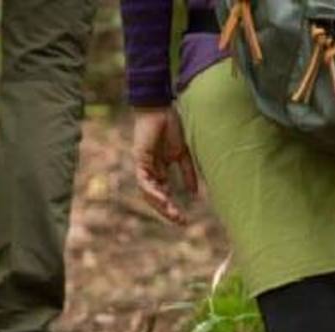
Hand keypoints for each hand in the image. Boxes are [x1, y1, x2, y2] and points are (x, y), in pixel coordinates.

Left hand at [132, 106, 197, 224]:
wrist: (162, 107)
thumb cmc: (171, 126)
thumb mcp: (183, 154)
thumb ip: (188, 173)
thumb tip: (194, 194)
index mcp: (160, 170)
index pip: (165, 194)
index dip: (173, 207)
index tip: (184, 219)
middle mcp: (151, 171)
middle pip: (156, 197)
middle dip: (167, 210)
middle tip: (180, 221)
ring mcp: (144, 166)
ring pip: (148, 193)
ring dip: (160, 204)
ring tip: (172, 213)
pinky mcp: (140, 160)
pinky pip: (144, 181)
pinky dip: (153, 190)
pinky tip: (163, 198)